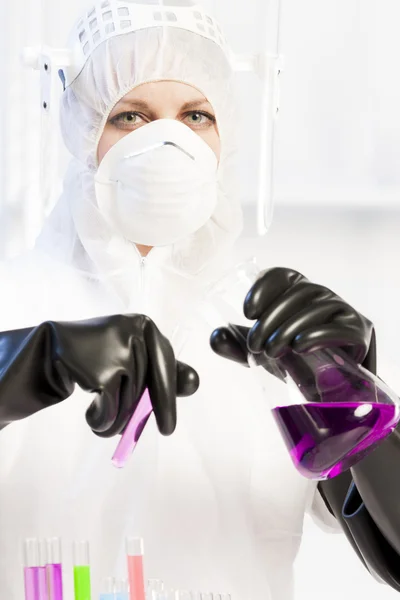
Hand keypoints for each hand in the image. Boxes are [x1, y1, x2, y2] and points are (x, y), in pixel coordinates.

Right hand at [0, 314, 198, 435]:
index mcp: (145, 326)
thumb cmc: (96, 357)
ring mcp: (119, 349)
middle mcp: (135, 332)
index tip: (169, 425)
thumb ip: (158, 369)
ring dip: (117, 420)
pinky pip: (112, 408)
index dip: (170, 396)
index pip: (165, 365)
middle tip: (166, 431)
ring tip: (102, 416)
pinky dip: (102, 420)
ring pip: (132, 401)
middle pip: (152, 386)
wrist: (50, 350)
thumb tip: (194, 383)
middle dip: (152, 412)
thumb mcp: (129, 356)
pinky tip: (91, 414)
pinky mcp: (101, 368)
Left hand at [210, 267, 375, 374]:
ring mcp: (344, 312)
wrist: (333, 398)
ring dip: (289, 328)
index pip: (283, 276)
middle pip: (298, 292)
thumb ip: (239, 346)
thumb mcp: (263, 356)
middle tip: (256, 344)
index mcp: (298, 295)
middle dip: (272, 318)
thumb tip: (215, 336)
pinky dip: (319, 334)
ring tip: (272, 351)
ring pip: (317, 307)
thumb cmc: (300, 366)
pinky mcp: (361, 332)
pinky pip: (341, 326)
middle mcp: (322, 297)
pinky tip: (300, 346)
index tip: (248, 312)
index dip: (264, 288)